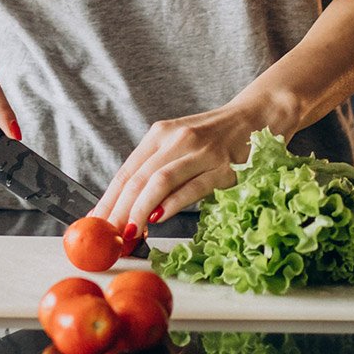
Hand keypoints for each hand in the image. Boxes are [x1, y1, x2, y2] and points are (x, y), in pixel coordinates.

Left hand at [91, 106, 258, 232]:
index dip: (108, 200)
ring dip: (139, 210)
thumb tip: (129, 208)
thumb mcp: (179, 145)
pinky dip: (172, 204)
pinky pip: (192, 187)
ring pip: (159, 182)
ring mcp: (200, 152)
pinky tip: (157, 218)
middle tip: (108, 235)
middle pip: (137, 179)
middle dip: (118, 211)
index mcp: (160, 134)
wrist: (258, 117)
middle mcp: (176, 140)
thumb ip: (157, 170)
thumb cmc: (215, 138)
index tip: (96, 223)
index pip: (126, 172)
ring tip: (129, 232)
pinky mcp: (224, 167)